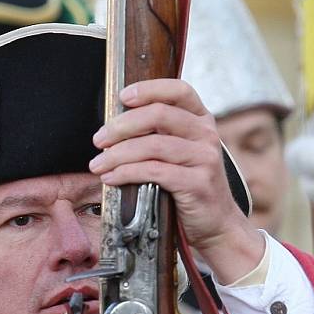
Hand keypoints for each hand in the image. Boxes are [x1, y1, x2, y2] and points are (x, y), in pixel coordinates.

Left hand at [88, 78, 263, 283]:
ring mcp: (205, 158)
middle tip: (98, 139)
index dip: (149, 89)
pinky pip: (155, 172)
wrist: (215, 224)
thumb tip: (111, 129)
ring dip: (118, 154)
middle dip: (121, 126)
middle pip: (159, 115)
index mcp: (201, 120)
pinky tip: (111, 178)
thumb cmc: (187, 186)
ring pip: (153, 145)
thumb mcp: (178, 154)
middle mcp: (206, 134)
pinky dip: (127, 173)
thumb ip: (156, 136)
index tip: (122, 96)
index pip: (178, 90)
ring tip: (97, 164)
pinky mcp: (198, 184)